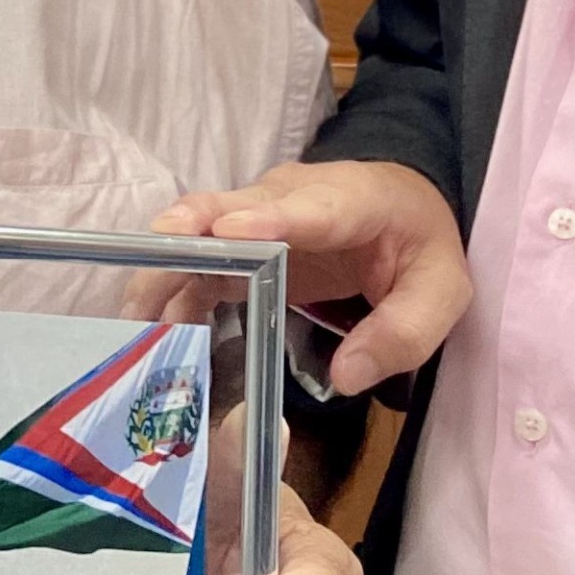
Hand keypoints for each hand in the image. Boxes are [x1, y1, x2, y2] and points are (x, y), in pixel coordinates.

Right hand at [152, 162, 469, 394]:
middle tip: (153, 260)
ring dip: (166, 268)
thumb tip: (347, 377)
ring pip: (201, 233)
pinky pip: (197, 262)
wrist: (400, 209)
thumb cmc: (418, 248)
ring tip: (133, 313)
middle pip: (234, 208)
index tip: (231, 229)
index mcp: (356, 200)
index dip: (271, 217)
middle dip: (192, 234)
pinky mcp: (237, 243)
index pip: (315, 207)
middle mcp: (292, 197)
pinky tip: (146, 328)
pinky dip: (170, 290)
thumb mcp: (441, 293)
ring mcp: (257, 216)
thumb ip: (402, 333)